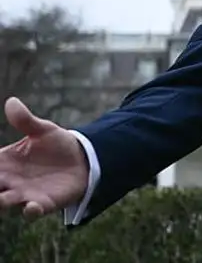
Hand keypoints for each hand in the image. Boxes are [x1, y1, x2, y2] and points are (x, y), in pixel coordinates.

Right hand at [0, 97, 88, 218]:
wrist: (82, 159)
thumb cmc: (55, 145)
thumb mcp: (42, 130)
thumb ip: (25, 120)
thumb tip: (11, 102)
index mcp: (4, 162)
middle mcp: (8, 181)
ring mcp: (24, 194)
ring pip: (4, 203)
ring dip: (1, 202)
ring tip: (1, 199)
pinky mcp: (43, 204)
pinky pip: (32, 211)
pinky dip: (30, 211)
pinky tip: (31, 207)